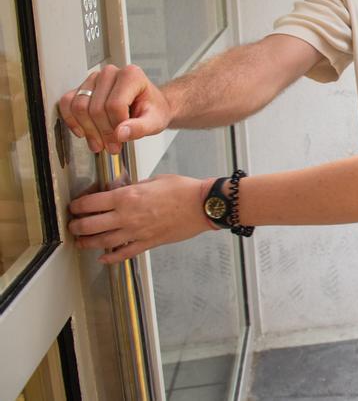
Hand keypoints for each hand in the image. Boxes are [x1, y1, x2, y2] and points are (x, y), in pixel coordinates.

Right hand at [58, 64, 171, 153]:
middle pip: (96, 108)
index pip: (115, 105)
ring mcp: (94, 79)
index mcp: (131, 75)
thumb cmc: (152, 109)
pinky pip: (67, 103)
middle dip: (102, 132)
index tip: (122, 138)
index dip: (116, 126)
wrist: (149, 105)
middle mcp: (111, 73)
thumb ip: (140, 128)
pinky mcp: (82, 87)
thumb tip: (120, 133)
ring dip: (87, 130)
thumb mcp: (155, 121)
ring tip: (99, 143)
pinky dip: (72, 121)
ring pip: (79, 107)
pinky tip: (83, 133)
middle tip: (112, 147)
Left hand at [68, 174, 212, 262]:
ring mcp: (137, 232)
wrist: (202, 205)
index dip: (77, 206)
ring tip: (81, 242)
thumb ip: (133, 187)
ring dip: (88, 243)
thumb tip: (120, 191)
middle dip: (76, 226)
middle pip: (90, 225)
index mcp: (127, 196)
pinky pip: (124, 253)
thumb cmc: (183, 189)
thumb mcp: (153, 180)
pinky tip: (103, 258)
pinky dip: (111, 258)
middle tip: (73, 226)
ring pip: (103, 242)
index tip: (74, 207)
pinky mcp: (148, 243)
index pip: (90, 203)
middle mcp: (127, 215)